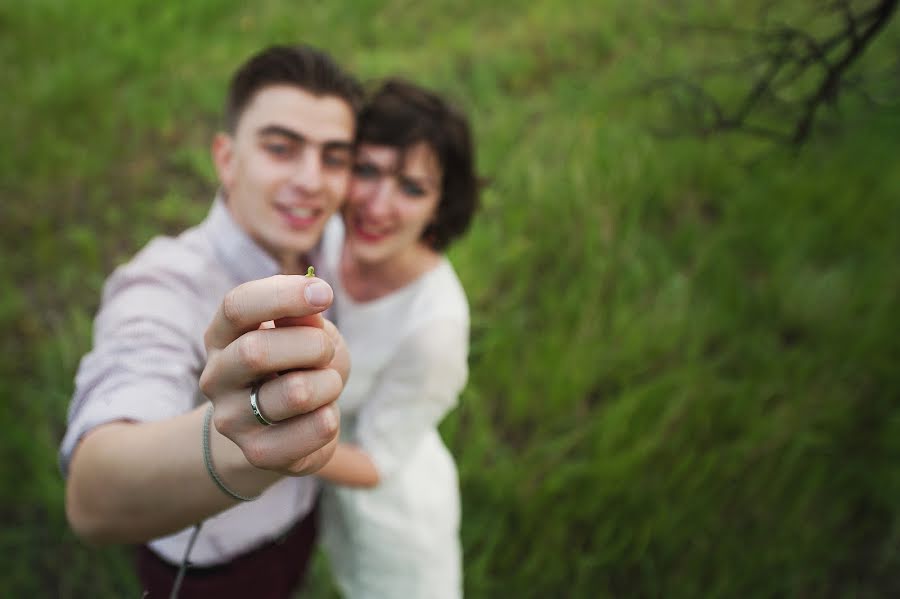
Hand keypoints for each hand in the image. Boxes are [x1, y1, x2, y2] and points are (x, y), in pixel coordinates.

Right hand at [199, 274, 347, 476]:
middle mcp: (216, 376)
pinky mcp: (258, 453)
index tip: (325, 294)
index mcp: (222, 335)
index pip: (236, 306)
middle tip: (326, 352)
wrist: (281, 431)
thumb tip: (310, 307)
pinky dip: (330, 418)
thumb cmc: (297, 366)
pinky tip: (323, 416)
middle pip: (256, 351)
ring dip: (327, 383)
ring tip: (327, 386)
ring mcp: (232, 418)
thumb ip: (304, 318)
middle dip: (312, 346)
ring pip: (294, 393)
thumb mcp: (305, 332)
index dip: (282, 295)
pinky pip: (312, 430)